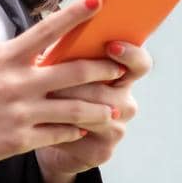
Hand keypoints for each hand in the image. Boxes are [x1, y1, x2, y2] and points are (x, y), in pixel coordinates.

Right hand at [0, 0, 126, 182]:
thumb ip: (3, 49)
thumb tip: (28, 41)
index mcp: (5, 58)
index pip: (47, 30)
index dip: (75, 14)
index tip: (98, 1)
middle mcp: (17, 83)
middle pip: (73, 72)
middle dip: (102, 68)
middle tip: (119, 68)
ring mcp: (21, 113)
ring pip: (74, 108)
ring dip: (99, 107)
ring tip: (114, 106)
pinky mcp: (20, 140)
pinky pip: (59, 133)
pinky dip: (75, 130)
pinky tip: (84, 128)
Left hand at [34, 40, 153, 178]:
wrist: (49, 136)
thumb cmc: (58, 93)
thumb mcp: (64, 68)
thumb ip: (70, 53)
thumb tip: (59, 30)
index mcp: (124, 78)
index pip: (140, 63)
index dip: (130, 54)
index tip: (111, 46)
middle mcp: (126, 104)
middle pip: (107, 91)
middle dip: (76, 84)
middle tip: (52, 79)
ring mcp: (117, 130)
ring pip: (92, 114)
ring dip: (65, 105)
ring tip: (42, 98)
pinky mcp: (102, 152)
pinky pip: (78, 136)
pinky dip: (57, 128)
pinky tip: (41, 122)